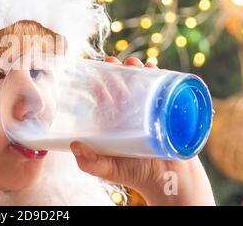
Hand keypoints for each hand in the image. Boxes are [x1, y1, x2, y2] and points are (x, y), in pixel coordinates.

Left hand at [70, 56, 214, 205]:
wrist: (168, 182)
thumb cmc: (135, 174)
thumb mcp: (108, 170)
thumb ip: (90, 162)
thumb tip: (74, 145)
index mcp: (115, 122)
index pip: (105, 99)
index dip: (99, 84)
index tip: (95, 72)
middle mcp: (130, 114)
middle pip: (123, 87)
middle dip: (118, 72)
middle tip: (113, 61)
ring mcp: (150, 111)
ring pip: (142, 85)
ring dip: (138, 70)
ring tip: (135, 62)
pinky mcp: (168, 112)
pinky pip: (163, 91)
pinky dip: (161, 78)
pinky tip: (155, 69)